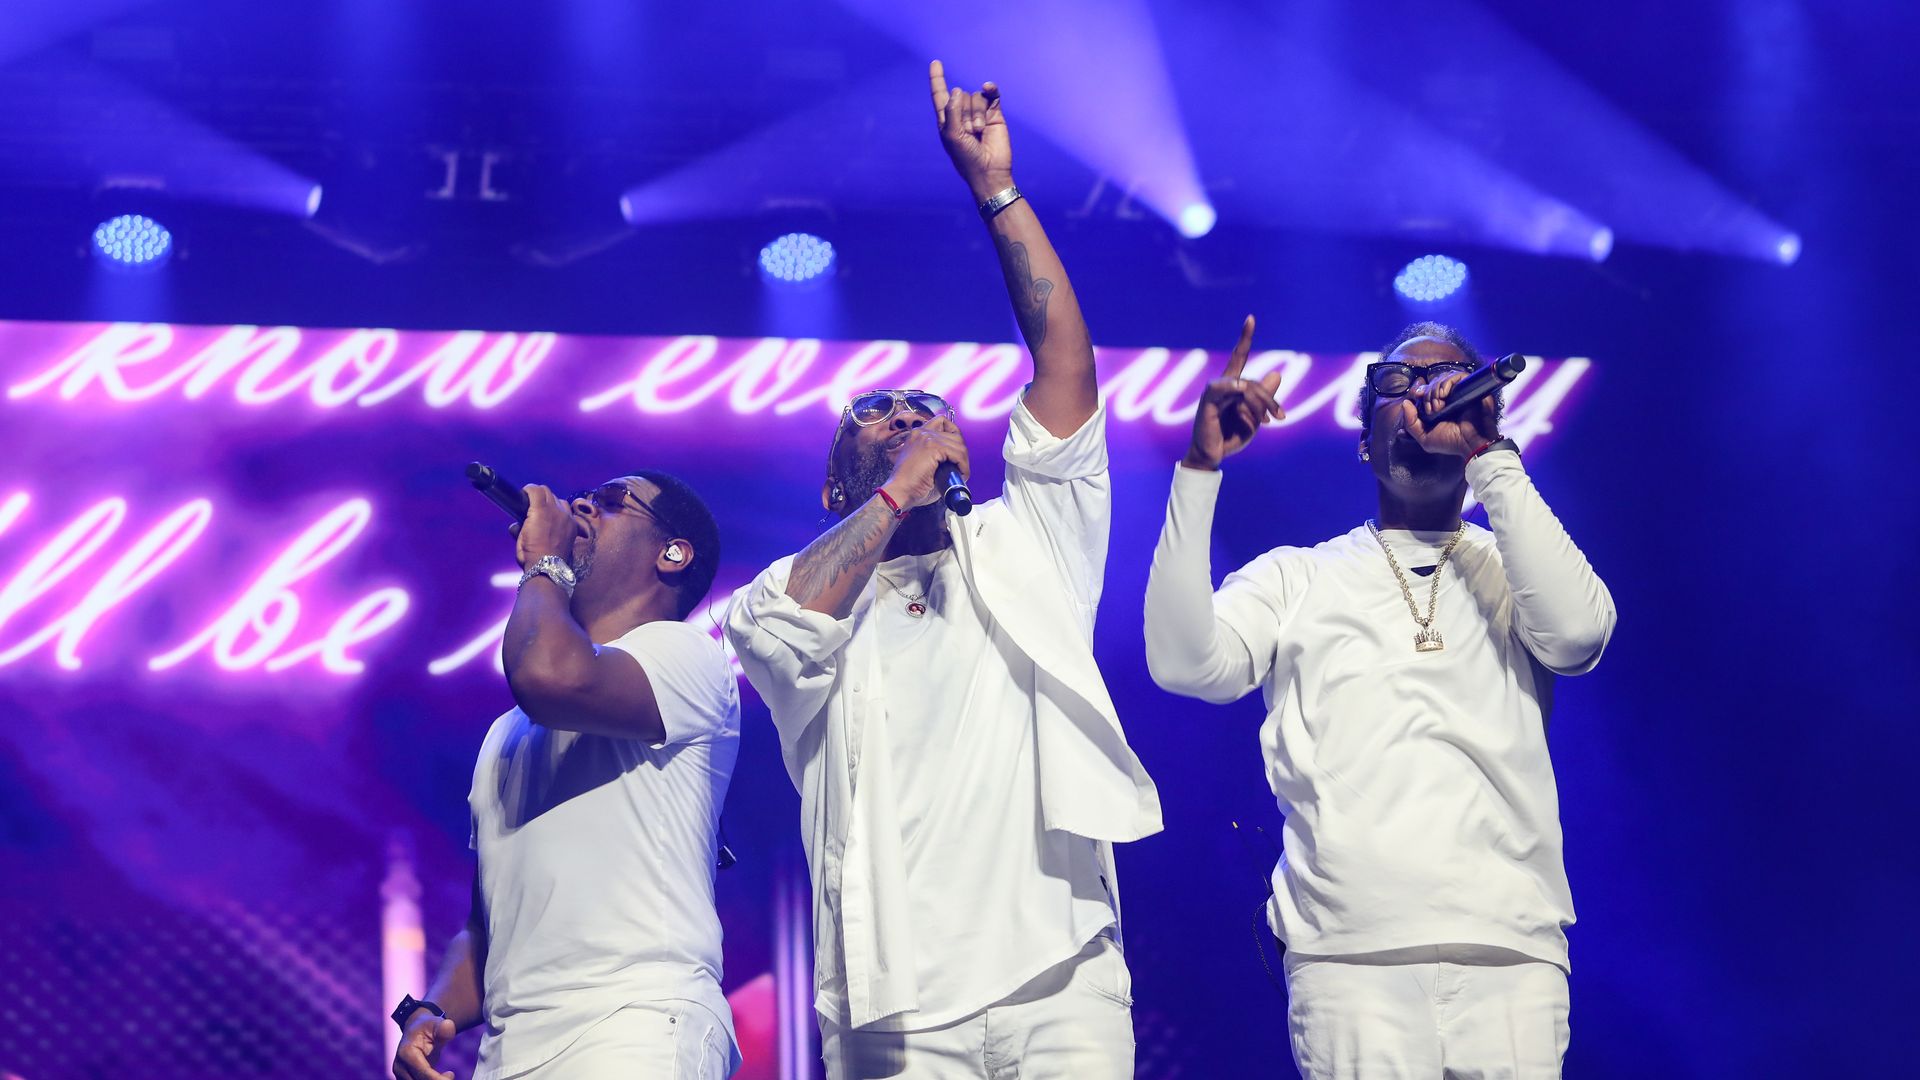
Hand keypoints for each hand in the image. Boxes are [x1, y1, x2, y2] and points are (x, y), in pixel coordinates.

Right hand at [392, 1014, 456, 1079]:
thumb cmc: (427, 1026)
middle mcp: (400, 1066)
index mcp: (406, 1053)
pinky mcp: (403, 1078)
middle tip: (451, 1075)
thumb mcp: (437, 1023)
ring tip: (447, 1075)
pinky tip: (440, 1077)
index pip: (423, 1073)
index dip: (438, 1079)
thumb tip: (449, 1026)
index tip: (451, 1075)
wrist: (414, 1030)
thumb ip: (444, 1028)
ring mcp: (400, 1074)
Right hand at [513, 485, 575, 569]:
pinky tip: (556, 520)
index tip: (524, 494)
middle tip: (532, 503)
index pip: (535, 489)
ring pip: (559, 500)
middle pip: (548, 492)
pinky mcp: (573, 526)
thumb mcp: (519, 538)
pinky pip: (568, 512)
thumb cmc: (530, 553)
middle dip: (539, 494)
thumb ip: (518, 526)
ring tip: (545, 511)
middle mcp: (555, 510)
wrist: (548, 566)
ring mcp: (566, 517)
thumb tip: (516, 525)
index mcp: (540, 510)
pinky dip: (561, 513)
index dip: (528, 490)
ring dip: (551, 502)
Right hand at [879, 417, 970, 509]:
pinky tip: (961, 473)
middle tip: (961, 467)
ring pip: (958, 444)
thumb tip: (955, 460)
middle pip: (954, 434)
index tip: (958, 452)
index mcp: (917, 435)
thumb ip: (936, 456)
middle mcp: (922, 432)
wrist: (899, 492)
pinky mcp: (932, 447)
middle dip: (961, 452)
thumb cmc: (910, 485)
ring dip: (964, 460)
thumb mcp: (923, 464)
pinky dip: (963, 465)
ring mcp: (927, 438)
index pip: (943, 423)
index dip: (954, 436)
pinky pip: (957, 453)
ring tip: (961, 473)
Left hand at [930, 60, 1011, 200]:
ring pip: (975, 97)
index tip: (935, 63)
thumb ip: (952, 110)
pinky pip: (991, 95)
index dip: (937, 78)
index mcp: (946, 120)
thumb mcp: (951, 134)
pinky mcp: (994, 113)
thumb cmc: (966, 157)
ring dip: (977, 115)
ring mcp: (979, 113)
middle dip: (965, 114)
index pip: (940, 94)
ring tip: (979, 133)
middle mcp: (962, 114)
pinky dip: (990, 89)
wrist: (989, 171)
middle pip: (961, 96)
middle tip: (969, 135)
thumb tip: (959, 89)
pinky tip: (989, 87)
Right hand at [1183, 316, 1283, 470]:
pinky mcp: (1207, 403)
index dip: (1244, 338)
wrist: (1213, 456)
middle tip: (1280, 417)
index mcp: (1233, 387)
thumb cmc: (1231, 436)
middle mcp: (1223, 386)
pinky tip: (1240, 390)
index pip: (1239, 356)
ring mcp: (1214, 393)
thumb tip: (1277, 373)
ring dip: (1259, 404)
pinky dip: (1232, 388)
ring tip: (1267, 421)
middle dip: (1269, 399)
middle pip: (1252, 381)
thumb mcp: (1255, 417)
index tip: (1250, 318)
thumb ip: (1264, 397)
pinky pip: (1220, 389)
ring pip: (1244, 387)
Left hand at [1401, 371, 1498, 456]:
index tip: (1417, 395)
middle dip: (1428, 394)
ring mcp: (1462, 391)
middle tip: (1431, 410)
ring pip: (1444, 378)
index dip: (1421, 390)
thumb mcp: (1424, 437)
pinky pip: (1458, 376)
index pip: (1428, 390)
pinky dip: (1447, 382)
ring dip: (1436, 390)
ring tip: (1438, 406)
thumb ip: (1410, 422)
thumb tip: (1405, 403)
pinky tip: (1444, 395)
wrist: (1472, 443)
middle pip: (1434, 383)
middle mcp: (1451, 397)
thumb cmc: (1451, 442)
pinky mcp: (1471, 387)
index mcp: (1441, 406)